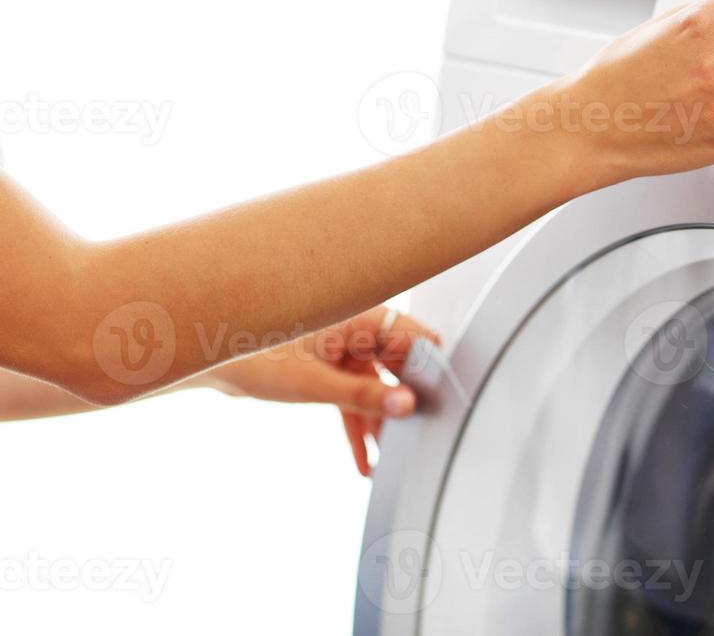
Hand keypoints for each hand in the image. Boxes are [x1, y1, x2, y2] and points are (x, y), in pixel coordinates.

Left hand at [203, 306, 438, 475]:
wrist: (207, 357)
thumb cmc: (253, 354)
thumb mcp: (314, 384)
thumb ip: (365, 397)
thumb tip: (407, 406)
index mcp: (363, 318)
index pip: (417, 342)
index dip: (432, 371)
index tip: (441, 403)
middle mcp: (359, 331)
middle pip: (400, 368)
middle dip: (407, 403)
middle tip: (419, 437)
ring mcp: (345, 351)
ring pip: (377, 389)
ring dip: (380, 422)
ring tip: (389, 458)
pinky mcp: (329, 369)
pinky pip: (353, 399)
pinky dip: (357, 425)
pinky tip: (364, 461)